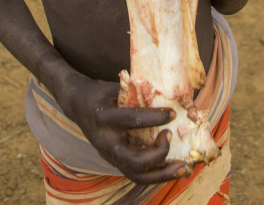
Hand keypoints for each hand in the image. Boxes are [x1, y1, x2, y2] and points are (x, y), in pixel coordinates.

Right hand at [64, 75, 190, 182]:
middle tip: (170, 136)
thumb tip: (167, 94)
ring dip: (164, 174)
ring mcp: (110, 156)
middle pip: (135, 160)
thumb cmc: (101, 94)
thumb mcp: (115, 89)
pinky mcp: (115, 163)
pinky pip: (137, 175)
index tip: (172, 113)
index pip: (132, 121)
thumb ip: (136, 95)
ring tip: (184, 168)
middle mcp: (106, 142)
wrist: (78, 106)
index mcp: (105, 118)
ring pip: (138, 175)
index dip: (155, 117)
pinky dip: (157, 174)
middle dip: (159, 153)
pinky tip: (173, 169)